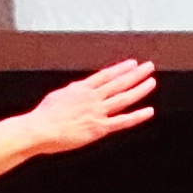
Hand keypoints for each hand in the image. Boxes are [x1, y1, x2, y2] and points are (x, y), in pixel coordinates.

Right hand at [18, 59, 158, 151]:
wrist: (40, 128)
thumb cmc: (44, 116)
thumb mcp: (58, 96)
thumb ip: (72, 92)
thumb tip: (77, 88)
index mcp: (81, 88)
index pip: (106, 75)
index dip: (121, 68)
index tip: (132, 63)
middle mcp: (92, 97)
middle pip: (119, 83)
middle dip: (136, 74)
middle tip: (149, 67)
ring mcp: (97, 112)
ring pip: (123, 98)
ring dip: (139, 89)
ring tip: (151, 82)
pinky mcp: (99, 128)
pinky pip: (122, 121)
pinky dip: (137, 116)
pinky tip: (149, 111)